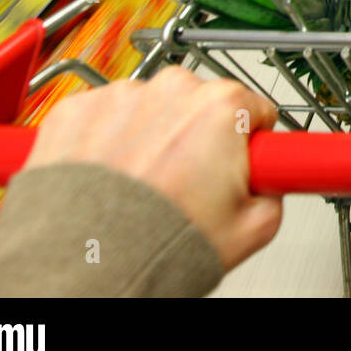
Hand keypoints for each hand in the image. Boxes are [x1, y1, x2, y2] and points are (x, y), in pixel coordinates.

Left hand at [24, 66, 282, 269]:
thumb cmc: (155, 243)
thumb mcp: (250, 231)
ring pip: (149, 109)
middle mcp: (173, 88)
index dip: (249, 143)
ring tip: (139, 188)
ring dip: (148, 137)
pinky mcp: (76, 109)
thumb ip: (274, 197)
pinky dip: (105, 141)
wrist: (81, 262)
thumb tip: (268, 188)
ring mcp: (120, 95)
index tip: (237, 163)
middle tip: (185, 186)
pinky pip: (102, 117)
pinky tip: (107, 179)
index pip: (255, 109)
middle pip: (200, 105)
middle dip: (196, 138)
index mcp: (223, 107)